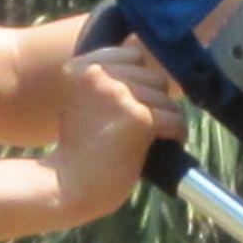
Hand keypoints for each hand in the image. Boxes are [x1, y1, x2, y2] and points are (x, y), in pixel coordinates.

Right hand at [49, 39, 187, 222]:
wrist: (65, 187)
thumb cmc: (78, 152)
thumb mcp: (82, 104)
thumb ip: (108, 85)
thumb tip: (155, 76)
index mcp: (83, 68)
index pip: (134, 54)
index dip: (142, 80)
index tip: (139, 102)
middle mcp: (100, 75)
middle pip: (154, 77)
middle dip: (157, 101)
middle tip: (150, 125)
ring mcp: (120, 95)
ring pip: (166, 99)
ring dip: (168, 119)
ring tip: (159, 137)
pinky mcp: (139, 118)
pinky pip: (174, 119)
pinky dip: (177, 133)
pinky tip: (170, 143)